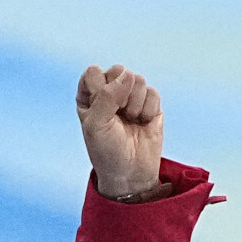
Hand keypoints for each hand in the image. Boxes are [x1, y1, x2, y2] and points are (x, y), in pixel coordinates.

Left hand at [76, 64, 164, 200]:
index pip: (93, 72)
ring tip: (129, 122)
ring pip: (138, 80)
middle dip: (120, 94)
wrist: (130, 171)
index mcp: (88, 95)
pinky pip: (153, 93)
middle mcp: (109, 92)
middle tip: (117, 115)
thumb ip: (107, 96)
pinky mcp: (149, 102)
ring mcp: (130, 96)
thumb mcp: (96, 124)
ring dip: (134, 105)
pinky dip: (148, 110)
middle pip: (119, 70)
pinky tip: (142, 123)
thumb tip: (129, 75)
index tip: (100, 110)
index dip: (99, 89)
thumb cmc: (105, 150)